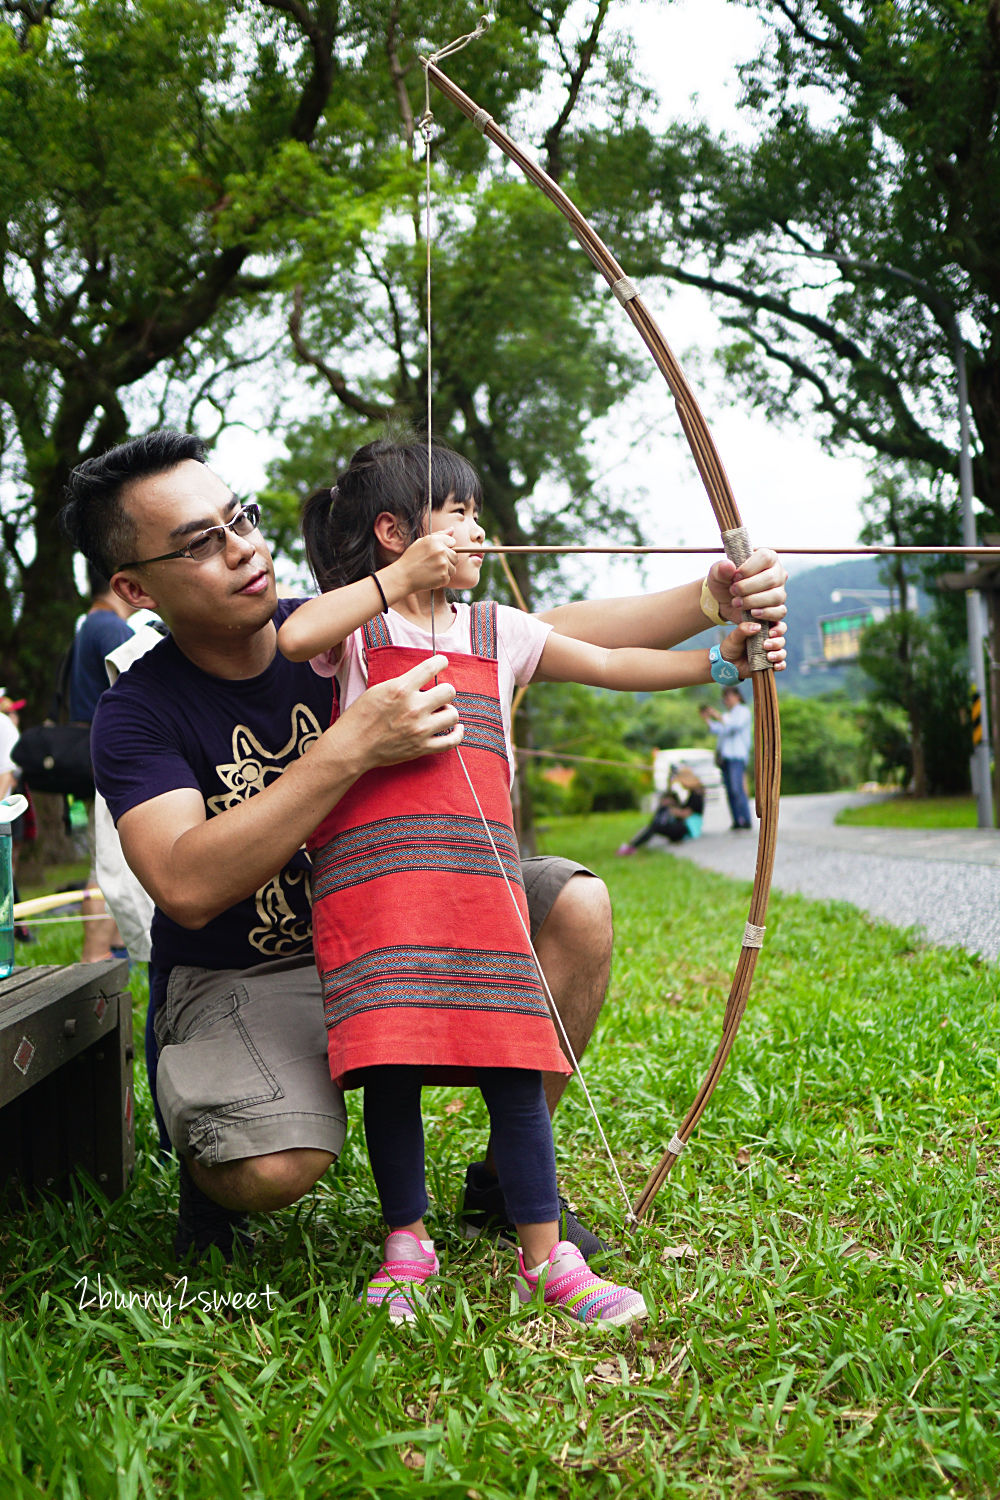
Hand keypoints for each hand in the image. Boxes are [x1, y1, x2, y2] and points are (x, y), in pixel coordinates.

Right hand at [333, 654, 462, 769]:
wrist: (352, 747)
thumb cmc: (360, 717)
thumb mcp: (377, 690)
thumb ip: (402, 684)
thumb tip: (421, 679)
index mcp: (401, 689)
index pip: (431, 667)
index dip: (441, 662)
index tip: (442, 663)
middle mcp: (414, 707)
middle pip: (449, 692)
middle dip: (444, 691)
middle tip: (437, 695)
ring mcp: (420, 729)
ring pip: (453, 715)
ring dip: (448, 711)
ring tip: (440, 712)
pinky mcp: (422, 747)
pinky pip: (451, 741)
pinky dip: (457, 734)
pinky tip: (456, 729)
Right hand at [393, 532, 457, 594]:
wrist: (402, 576)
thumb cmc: (411, 559)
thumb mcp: (421, 542)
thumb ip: (439, 535)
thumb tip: (452, 529)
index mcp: (435, 540)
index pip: (452, 542)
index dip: (445, 548)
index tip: (436, 554)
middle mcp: (441, 550)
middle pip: (455, 556)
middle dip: (447, 560)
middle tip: (432, 564)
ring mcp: (443, 564)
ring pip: (453, 568)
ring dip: (445, 571)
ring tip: (431, 571)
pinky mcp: (443, 576)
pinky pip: (448, 578)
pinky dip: (441, 579)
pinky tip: (431, 577)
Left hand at [707, 548, 787, 624]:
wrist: (723, 602)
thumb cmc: (725, 582)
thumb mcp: (717, 574)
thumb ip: (721, 569)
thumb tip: (729, 566)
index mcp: (767, 557)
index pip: (765, 557)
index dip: (749, 568)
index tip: (735, 577)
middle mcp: (777, 573)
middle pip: (771, 578)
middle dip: (748, 587)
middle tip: (733, 591)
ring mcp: (780, 591)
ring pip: (776, 596)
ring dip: (753, 601)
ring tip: (736, 603)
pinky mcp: (778, 608)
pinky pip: (780, 612)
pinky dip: (766, 613)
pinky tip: (752, 613)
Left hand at [720, 619, 787, 678]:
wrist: (726, 664)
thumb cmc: (731, 646)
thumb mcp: (734, 636)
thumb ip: (743, 629)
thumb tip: (757, 626)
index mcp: (762, 630)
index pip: (777, 624)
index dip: (777, 627)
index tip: (770, 631)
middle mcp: (769, 640)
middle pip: (781, 638)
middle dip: (776, 642)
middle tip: (765, 645)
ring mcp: (770, 652)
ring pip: (782, 651)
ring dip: (778, 653)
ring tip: (768, 656)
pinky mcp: (770, 664)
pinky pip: (781, 664)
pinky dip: (780, 665)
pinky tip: (775, 666)